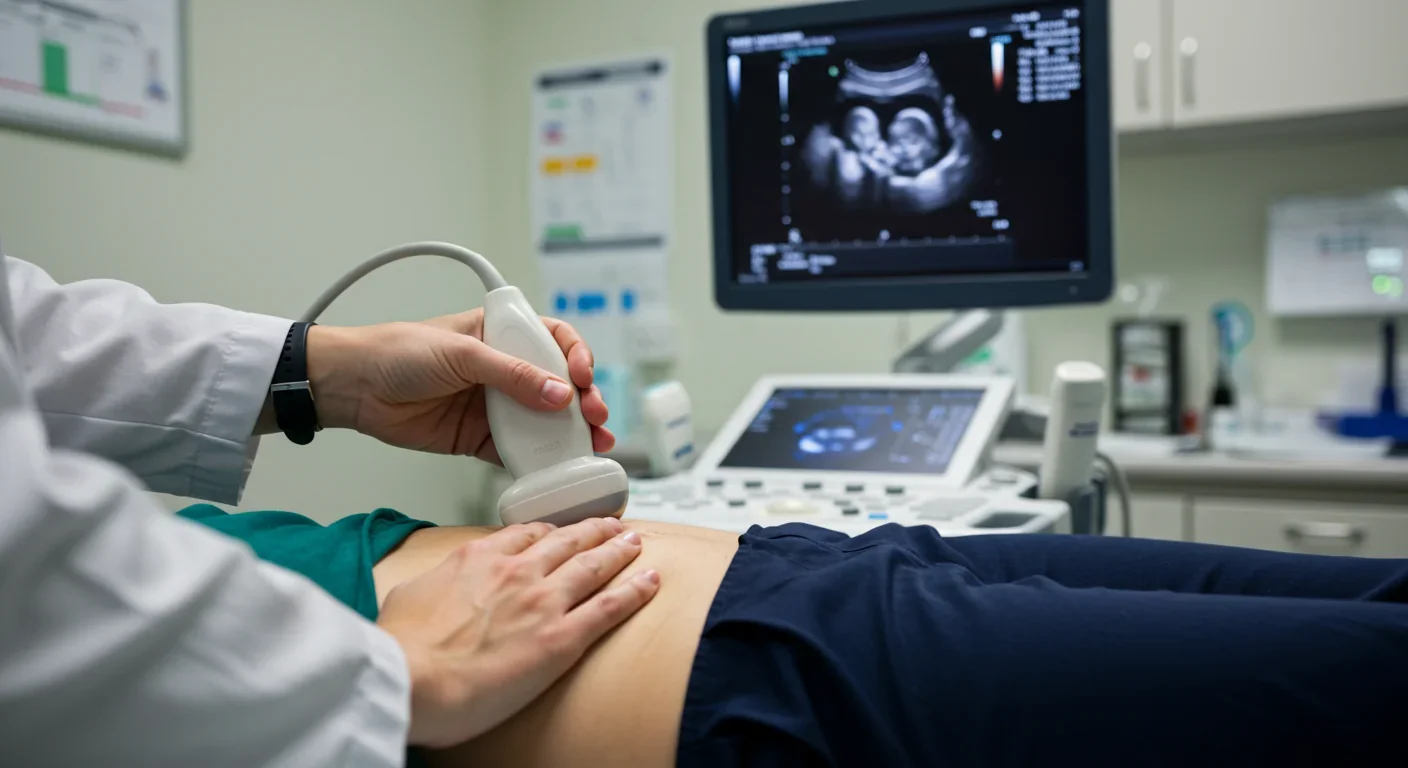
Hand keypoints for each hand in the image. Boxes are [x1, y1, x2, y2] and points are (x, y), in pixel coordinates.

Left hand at [301, 310, 614, 462]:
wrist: (354, 387)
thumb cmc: (400, 352)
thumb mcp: (462, 354)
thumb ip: (512, 375)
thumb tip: (560, 395)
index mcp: (502, 334)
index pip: (555, 340)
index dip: (576, 357)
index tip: (582, 377)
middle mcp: (505, 369)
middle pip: (560, 385)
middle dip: (584, 401)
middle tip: (595, 417)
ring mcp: (495, 405)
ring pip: (545, 420)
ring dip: (571, 433)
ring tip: (593, 446)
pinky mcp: (480, 437)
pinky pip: (518, 451)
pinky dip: (539, 461)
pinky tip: (558, 467)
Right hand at [375, 517, 660, 747]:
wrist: (411, 677)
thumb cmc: (401, 648)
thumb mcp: (406, 596)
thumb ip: (430, 584)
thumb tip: (430, 588)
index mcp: (477, 559)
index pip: (523, 534)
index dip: (548, 531)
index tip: (559, 531)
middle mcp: (516, 571)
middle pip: (566, 541)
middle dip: (592, 531)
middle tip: (611, 524)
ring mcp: (543, 601)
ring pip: (593, 566)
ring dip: (619, 551)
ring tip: (635, 542)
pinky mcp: (562, 637)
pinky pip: (610, 607)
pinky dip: (635, 590)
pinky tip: (650, 581)